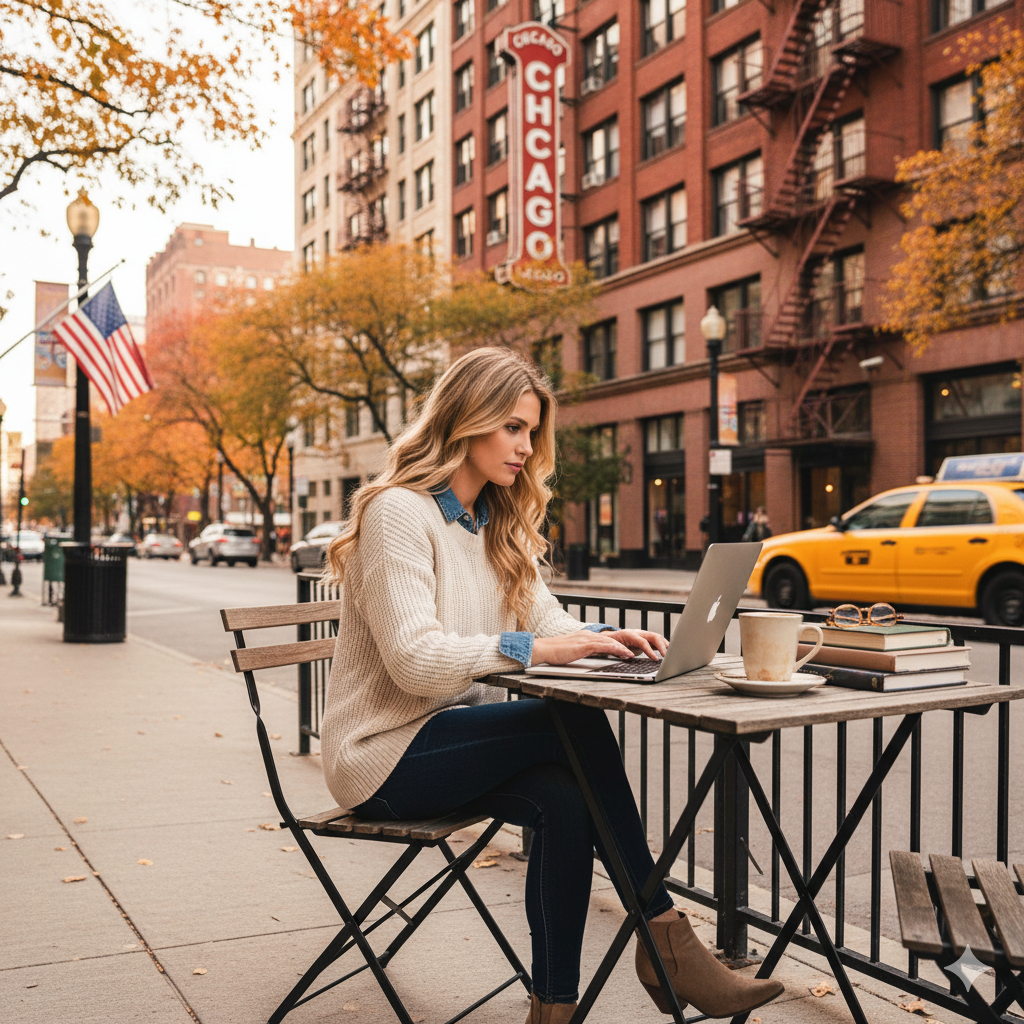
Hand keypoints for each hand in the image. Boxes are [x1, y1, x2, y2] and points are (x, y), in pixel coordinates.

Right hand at [531, 629, 667, 665]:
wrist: (542, 650)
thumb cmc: (559, 654)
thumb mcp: (581, 653)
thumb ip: (595, 653)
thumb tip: (609, 656)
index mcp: (596, 637)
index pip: (622, 637)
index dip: (640, 642)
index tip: (655, 648)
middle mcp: (595, 635)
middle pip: (626, 635)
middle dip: (645, 641)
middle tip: (661, 650)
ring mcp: (590, 638)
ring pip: (619, 640)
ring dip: (636, 646)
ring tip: (651, 654)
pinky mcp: (584, 645)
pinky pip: (605, 646)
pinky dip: (618, 650)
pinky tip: (628, 655)